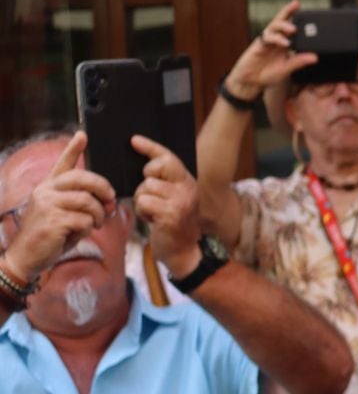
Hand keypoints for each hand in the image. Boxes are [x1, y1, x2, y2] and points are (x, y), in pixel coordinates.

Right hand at [1, 132, 114, 281]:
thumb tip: (110, 203)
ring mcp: (47, 205)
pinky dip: (88, 229)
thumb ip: (85, 206)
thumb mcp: (66, 216)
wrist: (26, 257)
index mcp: (48, 187)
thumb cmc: (50, 237)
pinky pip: (84, 220)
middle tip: (110, 202)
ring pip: (88, 201)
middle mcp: (46, 191)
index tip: (82, 135)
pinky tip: (79, 234)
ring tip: (95, 224)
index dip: (73, 149)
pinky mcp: (53, 220)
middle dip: (103, 189)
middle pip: (84, 179)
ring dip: (98, 215)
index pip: (63, 164)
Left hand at [130, 136, 201, 275]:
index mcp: (188, 182)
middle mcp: (187, 189)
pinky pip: (143, 202)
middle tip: (151, 193)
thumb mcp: (174, 200)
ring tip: (153, 212)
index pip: (168, 158)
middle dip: (146, 178)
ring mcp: (180, 202)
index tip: (134, 140)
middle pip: (155, 168)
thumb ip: (165, 183)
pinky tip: (152, 220)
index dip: (150, 147)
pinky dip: (143, 212)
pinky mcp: (170, 214)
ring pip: (145, 187)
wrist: (183, 253)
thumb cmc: (173, 225)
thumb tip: (144, 166)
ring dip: (142, 200)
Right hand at [224, 0, 318, 99]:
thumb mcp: (286, 69)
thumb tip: (315, 57)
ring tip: (293, 29)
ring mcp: (267, 41)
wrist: (250, 82)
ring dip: (284, 25)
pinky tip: (284, 43)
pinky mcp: (258, 45)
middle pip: (282, 21)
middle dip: (289, 12)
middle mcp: (276, 39)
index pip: (292, 28)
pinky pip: (267, 37)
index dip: (298, 18)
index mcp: (284, 44)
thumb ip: (298, 62)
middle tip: (298, 7)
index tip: (309, 11)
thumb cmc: (268, 75)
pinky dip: (276, 38)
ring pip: (274, 26)